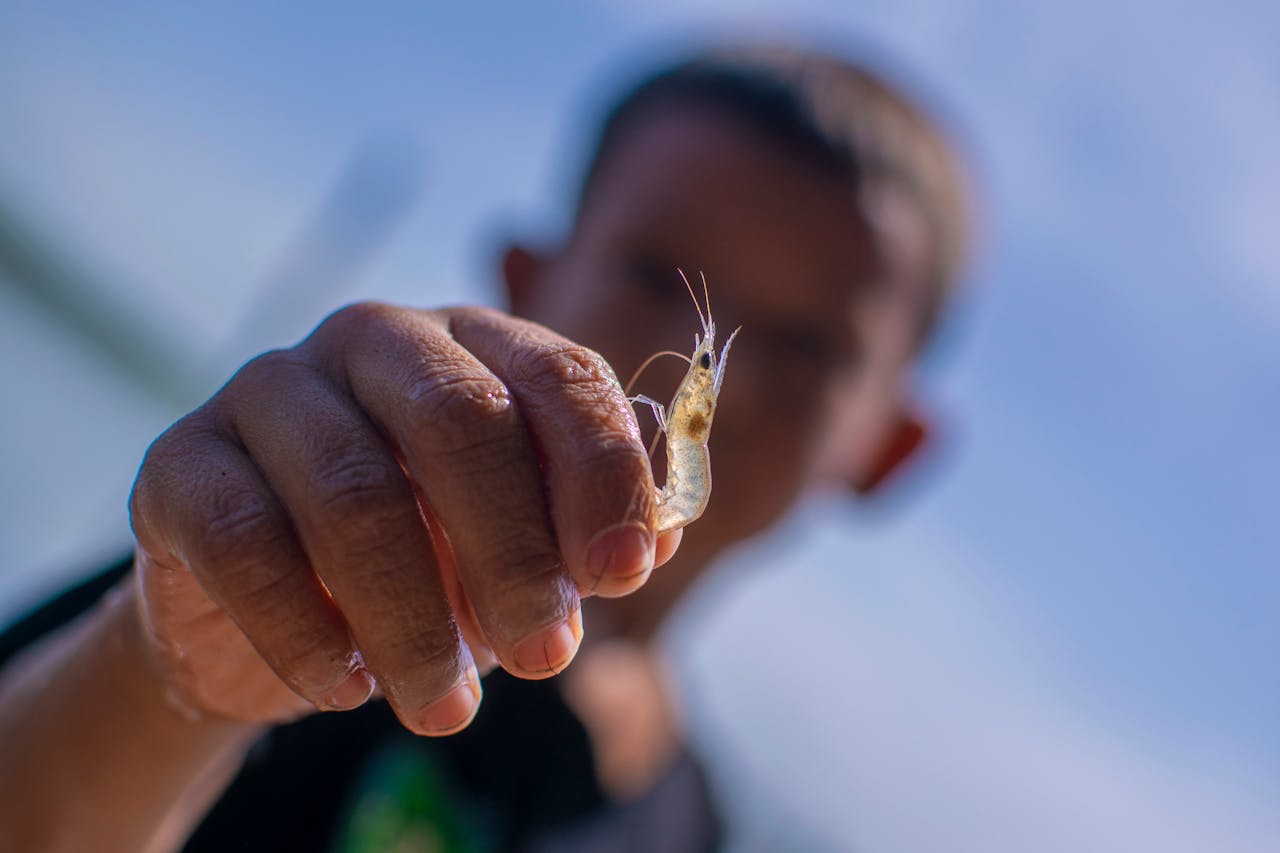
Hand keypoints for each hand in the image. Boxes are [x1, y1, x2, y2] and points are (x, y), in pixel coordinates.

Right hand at [128, 303, 676, 734]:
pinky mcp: (182, 461)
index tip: (624, 575)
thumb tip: (663, 536)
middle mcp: (374, 340)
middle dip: (515, 550)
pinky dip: (306, 632)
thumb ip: (590, 531)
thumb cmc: (426, 556)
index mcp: (475, 343)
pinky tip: (348, 688)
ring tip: (449, 707)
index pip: (560, 376)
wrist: (269, 603)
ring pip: (352, 490)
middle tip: (548, 655)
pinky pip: (245, 543)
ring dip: (415, 619)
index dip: (603, 474)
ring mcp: (270, 389)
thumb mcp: (521, 543)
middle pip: (460, 418)